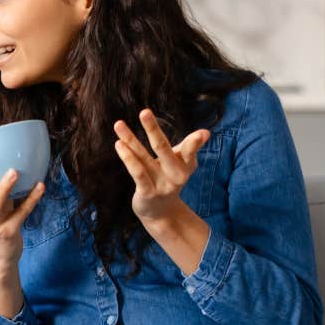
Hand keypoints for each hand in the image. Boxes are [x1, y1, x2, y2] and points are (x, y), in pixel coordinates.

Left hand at [113, 109, 209, 227]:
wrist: (161, 212)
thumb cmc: (170, 179)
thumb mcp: (182, 163)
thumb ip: (190, 147)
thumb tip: (205, 132)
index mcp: (187, 166)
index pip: (189, 151)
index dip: (194, 143)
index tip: (202, 134)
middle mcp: (176, 175)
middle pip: (163, 148)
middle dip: (153, 129)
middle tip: (144, 111)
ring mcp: (161, 185)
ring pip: (143, 158)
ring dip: (130, 140)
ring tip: (119, 124)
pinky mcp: (147, 192)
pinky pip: (137, 173)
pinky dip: (128, 158)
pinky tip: (119, 144)